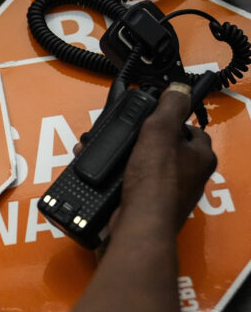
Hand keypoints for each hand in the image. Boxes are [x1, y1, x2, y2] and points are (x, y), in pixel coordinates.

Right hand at [117, 83, 216, 238]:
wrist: (138, 223)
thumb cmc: (155, 181)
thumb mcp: (160, 131)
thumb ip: (169, 106)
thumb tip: (177, 89)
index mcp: (201, 157)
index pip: (190, 129)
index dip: (170, 121)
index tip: (153, 119)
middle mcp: (190, 177)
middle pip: (166, 149)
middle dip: (143, 141)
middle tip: (126, 137)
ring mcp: (170, 193)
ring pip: (148, 167)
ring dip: (128, 160)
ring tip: (110, 154)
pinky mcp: (150, 206)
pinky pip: (136, 185)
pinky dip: (121, 178)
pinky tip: (110, 175)